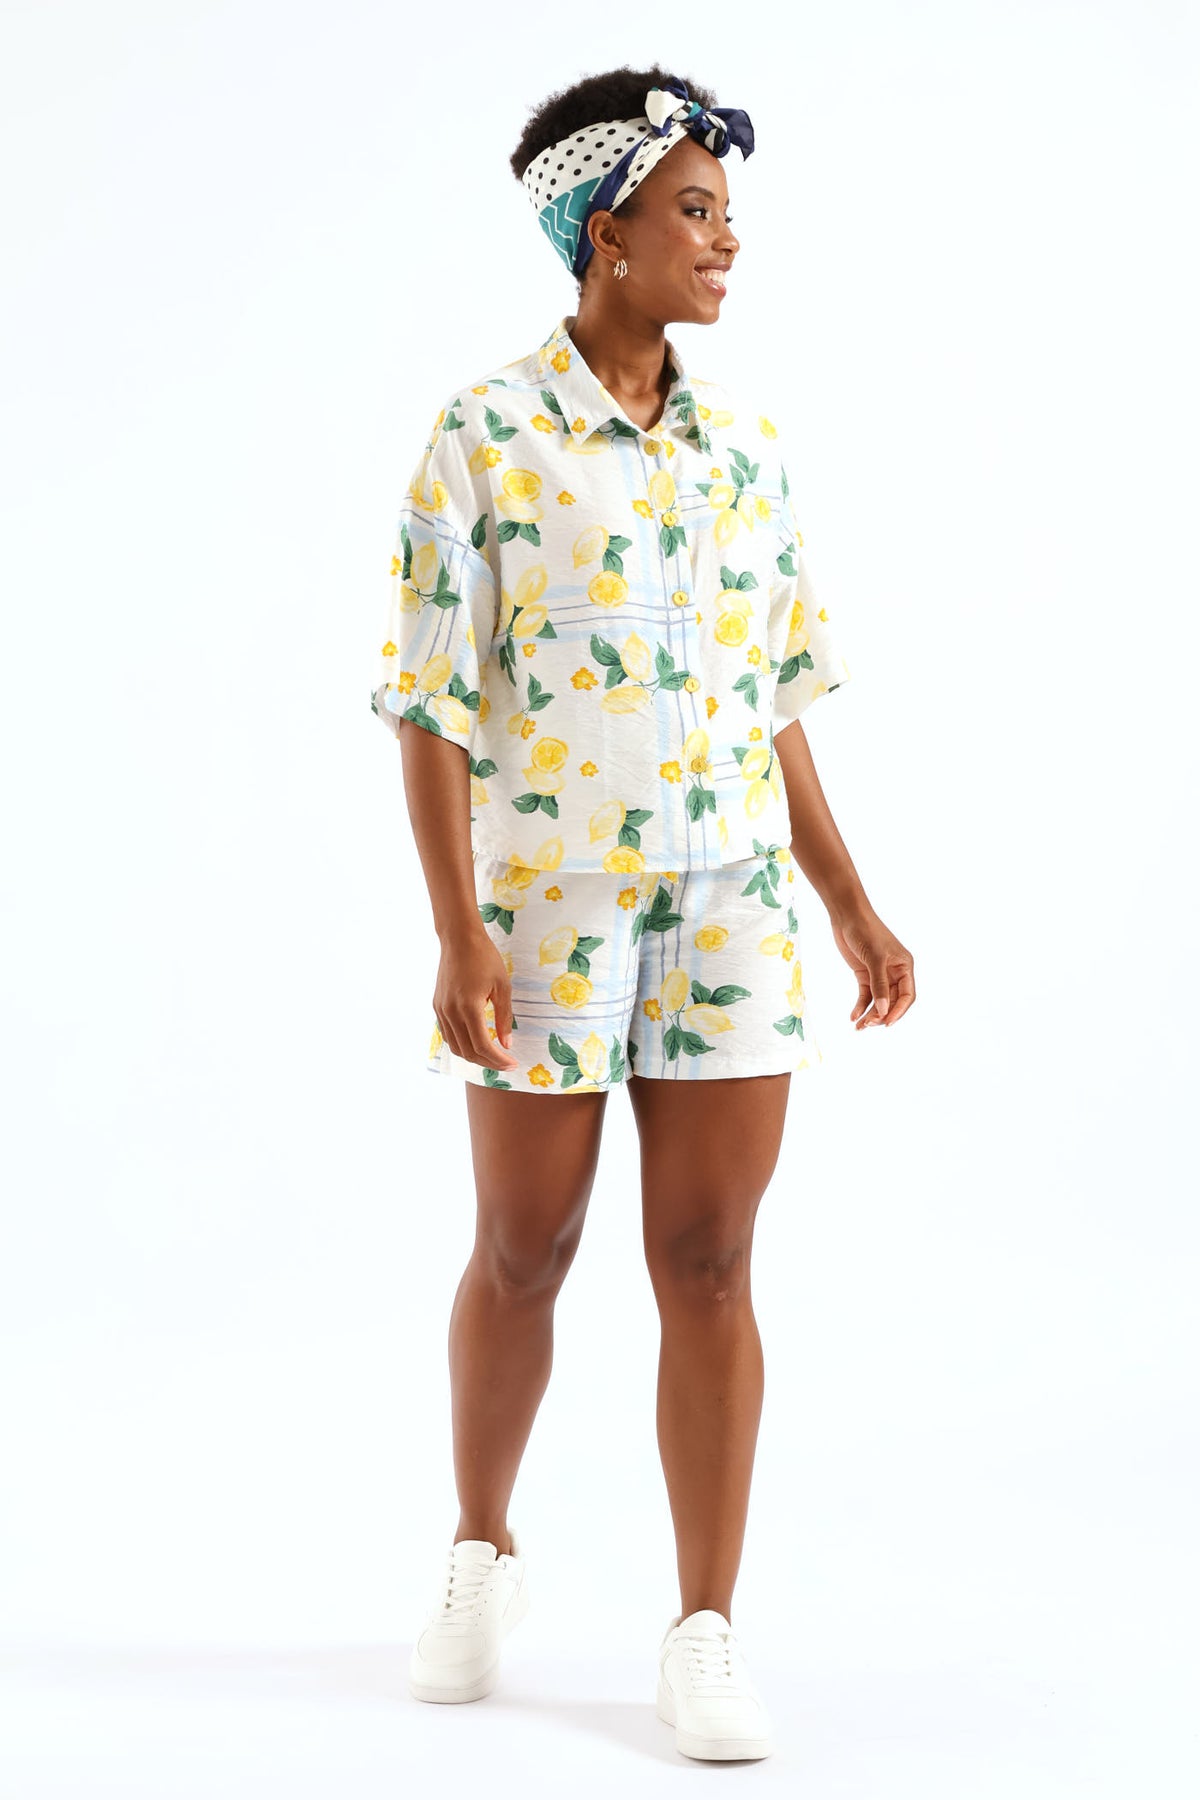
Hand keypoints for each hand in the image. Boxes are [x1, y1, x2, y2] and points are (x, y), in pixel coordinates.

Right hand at [432, 931, 520, 1071]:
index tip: (513, 1064)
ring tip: (492, 1056)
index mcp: (469, 1007)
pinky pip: (448, 1034)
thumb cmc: (485, 958)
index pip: (482, 1046)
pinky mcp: (437, 1006)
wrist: (459, 939)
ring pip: (455, 1046)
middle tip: (506, 1064)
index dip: (498, 1060)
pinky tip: (475, 1042)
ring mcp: (441, 1010)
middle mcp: (450, 1012)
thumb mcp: (502, 986)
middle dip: (488, 1062)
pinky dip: (462, 1044)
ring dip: (474, 1056)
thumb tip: (507, 1044)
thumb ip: (504, 1017)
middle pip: (467, 1051)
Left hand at [830, 905, 915, 1030]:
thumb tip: (884, 1011)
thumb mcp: (874, 959)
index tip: (887, 1023)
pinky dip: (860, 1006)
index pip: (907, 995)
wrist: (847, 916)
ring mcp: (879, 974)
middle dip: (882, 1015)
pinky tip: (853, 1016)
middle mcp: (895, 972)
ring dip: (870, 1014)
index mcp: (905, 966)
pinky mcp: (865, 974)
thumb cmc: (866, 931)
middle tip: (868, 1025)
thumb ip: (879, 986)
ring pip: (879, 1001)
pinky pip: (866, 995)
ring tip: (859, 1027)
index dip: (899, 1011)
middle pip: (892, 1001)